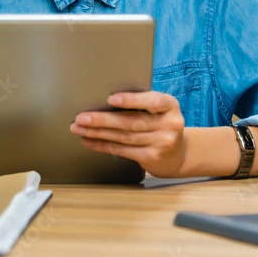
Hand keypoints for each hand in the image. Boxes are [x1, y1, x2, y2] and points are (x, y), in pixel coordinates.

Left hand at [70, 92, 187, 177]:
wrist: (178, 153)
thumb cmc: (161, 124)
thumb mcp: (160, 110)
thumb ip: (142, 103)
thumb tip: (105, 99)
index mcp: (171, 106)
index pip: (153, 101)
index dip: (132, 100)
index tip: (110, 99)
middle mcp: (169, 124)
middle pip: (132, 122)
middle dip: (103, 119)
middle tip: (82, 117)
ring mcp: (162, 143)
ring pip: (124, 136)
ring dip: (98, 132)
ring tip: (79, 128)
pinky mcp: (152, 157)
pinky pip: (122, 150)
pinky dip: (103, 145)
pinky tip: (89, 140)